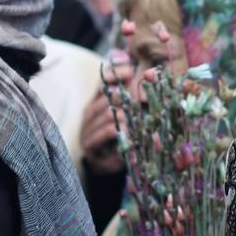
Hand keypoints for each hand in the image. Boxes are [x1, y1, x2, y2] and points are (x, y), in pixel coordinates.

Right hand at [81, 51, 133, 175]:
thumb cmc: (120, 137)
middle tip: (140, 98)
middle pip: (106, 97)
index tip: (131, 72)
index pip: (103, 82)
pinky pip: (104, 132)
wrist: (104, 163)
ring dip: (124, 114)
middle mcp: (89, 112)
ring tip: (138, 116)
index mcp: (97, 101)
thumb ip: (133, 99)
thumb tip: (148, 78)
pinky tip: (130, 131)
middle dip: (124, 96)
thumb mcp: (127, 116)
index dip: (115, 74)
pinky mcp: (89, 143)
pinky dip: (118, 130)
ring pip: (106, 114)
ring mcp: (87, 127)